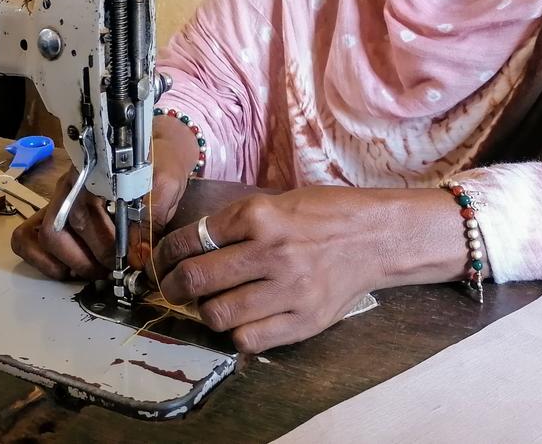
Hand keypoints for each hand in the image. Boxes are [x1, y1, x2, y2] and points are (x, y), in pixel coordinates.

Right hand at [11, 115, 200, 279]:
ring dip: (71, 263)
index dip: (107, 244)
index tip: (131, 258)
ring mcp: (56, 199)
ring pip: (44, 237)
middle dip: (92, 259)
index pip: (86, 212)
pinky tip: (73, 268)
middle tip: (116, 269)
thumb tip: (137, 254)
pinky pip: (25, 239)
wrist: (153, 152)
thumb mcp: (166, 184)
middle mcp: (69, 184)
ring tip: (99, 270)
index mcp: (93, 171)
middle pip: (61, 230)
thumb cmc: (158, 167)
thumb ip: (153, 215)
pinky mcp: (49, 214)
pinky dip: (44, 262)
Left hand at [150, 186, 467, 352]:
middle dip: (174, 285)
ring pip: (218, 314)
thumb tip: (191, 245)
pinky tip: (242, 320)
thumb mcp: (278, 202)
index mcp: (261, 216)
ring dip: (206, 311)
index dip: (168, 253)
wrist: (377, 237)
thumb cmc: (325, 215)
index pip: (193, 238)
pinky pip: (249, 339)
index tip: (164, 260)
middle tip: (173, 286)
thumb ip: (238, 224)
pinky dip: (236, 333)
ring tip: (212, 303)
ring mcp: (289, 290)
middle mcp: (272, 252)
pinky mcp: (304, 320)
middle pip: (198, 278)